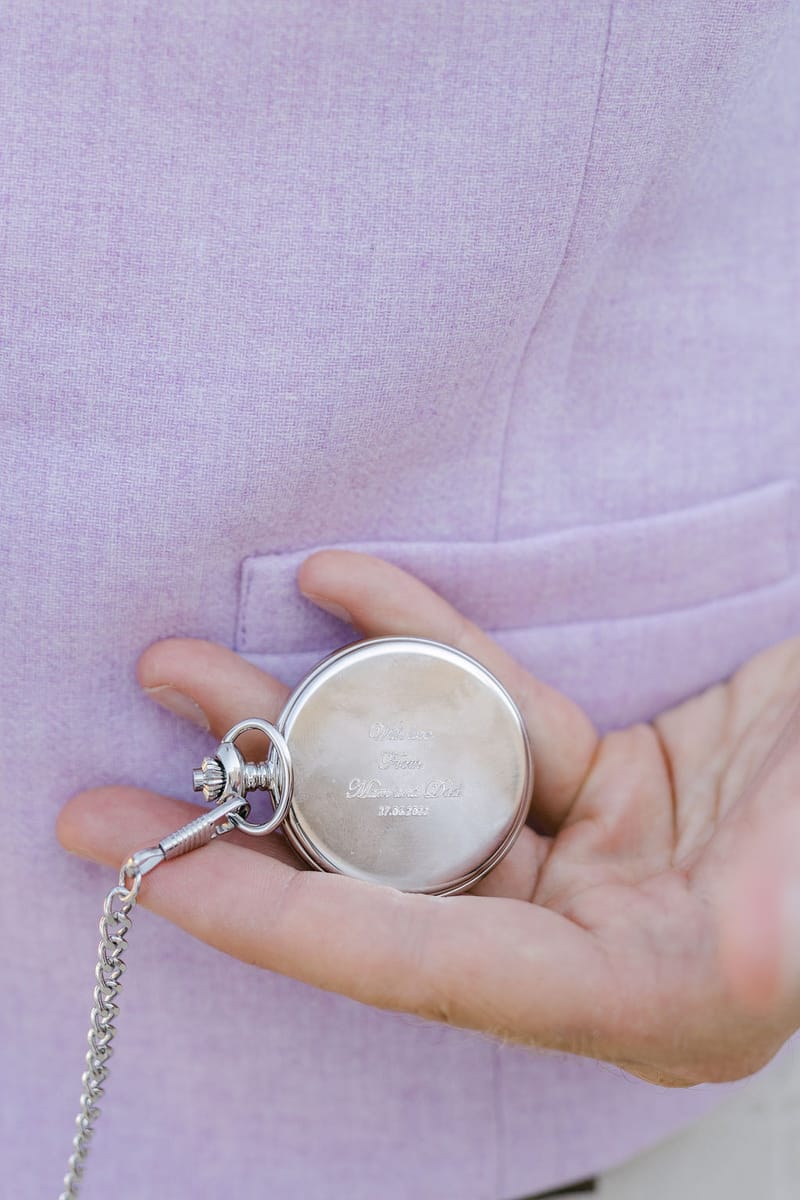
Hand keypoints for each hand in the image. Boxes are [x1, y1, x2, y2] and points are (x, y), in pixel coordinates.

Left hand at [58, 551, 799, 1086]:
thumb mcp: (791, 905)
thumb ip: (695, 951)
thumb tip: (591, 975)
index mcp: (645, 995)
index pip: (423, 963)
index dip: (281, 922)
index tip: (153, 877)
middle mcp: (604, 931)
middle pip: (396, 873)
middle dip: (251, 818)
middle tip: (107, 791)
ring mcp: (602, 846)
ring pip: (428, 780)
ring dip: (308, 716)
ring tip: (184, 666)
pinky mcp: (615, 772)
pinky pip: (498, 704)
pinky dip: (425, 643)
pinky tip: (345, 589)